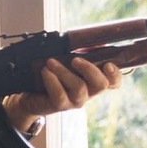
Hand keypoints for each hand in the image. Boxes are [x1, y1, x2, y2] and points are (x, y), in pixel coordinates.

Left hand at [6, 57, 120, 122]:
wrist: (30, 95)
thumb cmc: (51, 75)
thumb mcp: (66, 61)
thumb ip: (79, 53)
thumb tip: (88, 42)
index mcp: (93, 80)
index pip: (114, 81)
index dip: (115, 74)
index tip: (108, 64)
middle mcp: (88, 92)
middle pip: (101, 84)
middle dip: (90, 69)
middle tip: (75, 59)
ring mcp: (75, 100)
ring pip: (79, 87)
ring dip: (64, 71)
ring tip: (50, 62)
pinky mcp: (60, 105)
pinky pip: (60, 94)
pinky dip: (52, 80)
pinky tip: (45, 72)